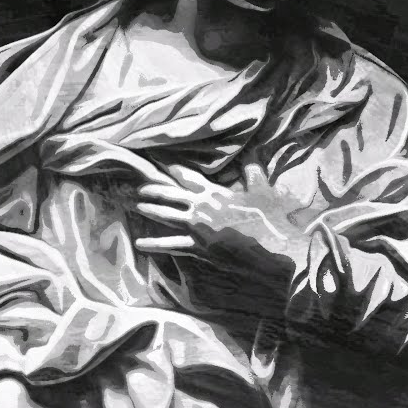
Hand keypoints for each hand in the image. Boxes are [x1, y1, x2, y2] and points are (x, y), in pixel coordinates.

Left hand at [133, 164, 304, 270]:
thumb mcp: (263, 191)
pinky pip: (172, 245)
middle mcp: (202, 207)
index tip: (160, 163)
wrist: (270, 247)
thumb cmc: (268, 219)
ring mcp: (198, 228)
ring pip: (168, 216)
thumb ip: (254, 174)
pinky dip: (155, 245)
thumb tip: (252, 160)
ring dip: (152, 210)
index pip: (190, 177)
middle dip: (155, 190)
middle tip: (140, 187)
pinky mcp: (198, 247)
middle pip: (172, 195)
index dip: (174, 170)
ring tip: (137, 205)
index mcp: (216, 193)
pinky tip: (140, 244)